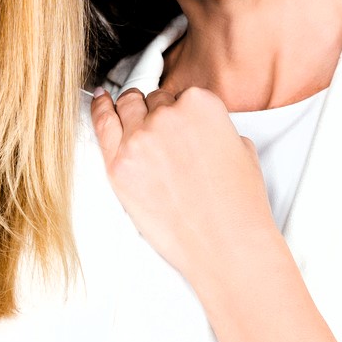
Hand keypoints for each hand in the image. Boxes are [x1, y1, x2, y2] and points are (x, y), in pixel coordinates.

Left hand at [89, 86, 276, 283]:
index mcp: (201, 104)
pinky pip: (102, 124)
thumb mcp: (242, 150)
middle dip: (158, 115)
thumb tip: (203, 130)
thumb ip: (217, 129)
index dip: (181, 113)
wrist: (225, 245)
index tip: (179, 124)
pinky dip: (99, 110)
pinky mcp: (118, 165)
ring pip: (127, 108)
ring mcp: (139, 139)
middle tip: (163, 136)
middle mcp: (168, 115)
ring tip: (133, 121)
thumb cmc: (237, 207)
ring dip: (131, 112)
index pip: (182, 96)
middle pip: (153, 101)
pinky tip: (100, 103)